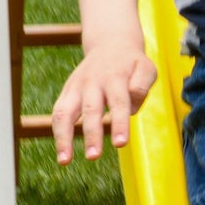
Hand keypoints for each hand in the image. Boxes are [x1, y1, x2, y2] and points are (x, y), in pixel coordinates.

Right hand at [52, 37, 157, 163]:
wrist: (110, 44)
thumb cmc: (132, 64)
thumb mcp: (146, 68)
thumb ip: (142, 85)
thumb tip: (132, 106)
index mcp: (116, 77)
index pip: (118, 102)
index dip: (119, 123)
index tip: (120, 143)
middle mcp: (93, 82)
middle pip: (91, 110)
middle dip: (91, 134)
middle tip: (94, 157)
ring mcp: (76, 87)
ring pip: (65, 111)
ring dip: (64, 137)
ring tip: (65, 161)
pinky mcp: (67, 92)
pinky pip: (58, 113)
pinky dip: (57, 133)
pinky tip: (62, 154)